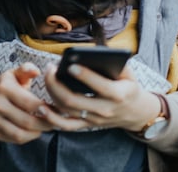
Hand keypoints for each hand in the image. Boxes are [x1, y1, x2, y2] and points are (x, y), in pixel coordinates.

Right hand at [0, 63, 61, 144]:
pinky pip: (13, 139)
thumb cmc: (7, 83)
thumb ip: (27, 69)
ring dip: (37, 133)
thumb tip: (36, 71)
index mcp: (4, 88)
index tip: (57, 110)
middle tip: (56, 121)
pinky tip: (34, 130)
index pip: (29, 103)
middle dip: (45, 124)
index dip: (46, 109)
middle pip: (26, 121)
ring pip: (19, 134)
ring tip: (46, 127)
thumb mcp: (16, 73)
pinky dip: (27, 137)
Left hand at [44, 64, 159, 132]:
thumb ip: (115, 62)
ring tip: (47, 77)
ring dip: (52, 94)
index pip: (99, 85)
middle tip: (50, 68)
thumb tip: (92, 51)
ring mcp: (94, 119)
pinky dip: (52, 118)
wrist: (135, 112)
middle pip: (74, 100)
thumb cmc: (128, 86)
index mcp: (118, 94)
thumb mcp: (129, 73)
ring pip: (67, 110)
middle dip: (57, 84)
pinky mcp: (87, 125)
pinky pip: (66, 125)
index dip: (84, 75)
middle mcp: (104, 109)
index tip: (70, 64)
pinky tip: (42, 107)